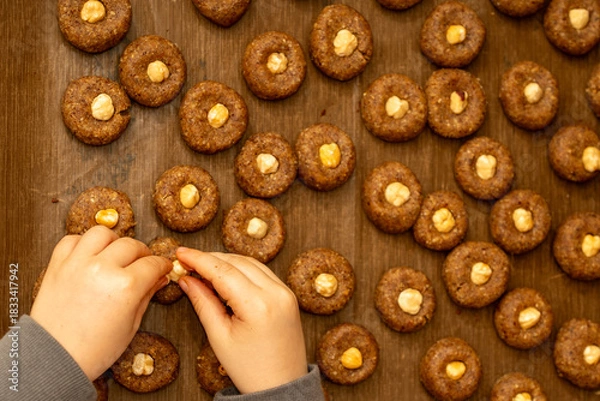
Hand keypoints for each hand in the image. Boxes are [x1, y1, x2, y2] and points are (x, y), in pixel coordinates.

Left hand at [30, 225, 170, 380]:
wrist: (54, 358)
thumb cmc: (92, 350)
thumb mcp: (131, 325)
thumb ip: (147, 295)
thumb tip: (159, 278)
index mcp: (126, 286)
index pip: (153, 264)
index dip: (163, 265)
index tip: (163, 267)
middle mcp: (102, 269)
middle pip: (131, 245)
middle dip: (142, 254)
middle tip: (143, 263)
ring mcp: (78, 264)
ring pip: (102, 233)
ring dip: (114, 241)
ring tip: (115, 254)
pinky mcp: (58, 265)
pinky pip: (72, 240)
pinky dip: (84, 243)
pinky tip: (91, 255)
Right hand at [177, 248, 307, 393]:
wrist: (282, 385)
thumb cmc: (250, 369)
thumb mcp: (219, 337)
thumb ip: (203, 302)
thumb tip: (187, 278)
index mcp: (258, 306)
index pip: (223, 271)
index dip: (198, 259)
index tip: (180, 252)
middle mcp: (276, 293)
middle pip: (237, 262)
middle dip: (210, 258)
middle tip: (187, 262)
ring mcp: (285, 292)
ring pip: (251, 262)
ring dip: (226, 261)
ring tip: (202, 268)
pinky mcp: (288, 294)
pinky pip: (262, 271)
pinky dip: (242, 268)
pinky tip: (225, 274)